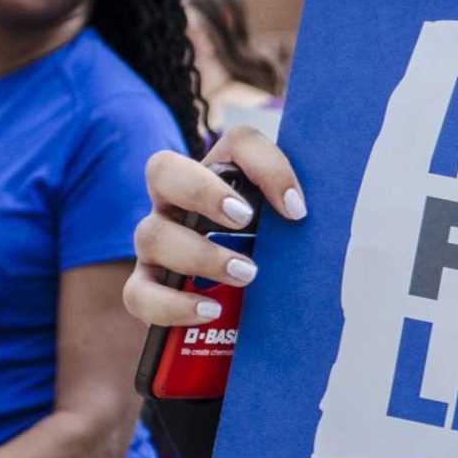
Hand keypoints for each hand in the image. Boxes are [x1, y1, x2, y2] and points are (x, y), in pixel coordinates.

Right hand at [124, 125, 305, 330]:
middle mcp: (176, 203)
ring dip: (201, 255)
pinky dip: (173, 304)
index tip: (296, 209)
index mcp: (217, 177)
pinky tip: (210, 310)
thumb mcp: (286, 237)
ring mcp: (154, 244)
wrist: (241, 314)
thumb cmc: (269, 262)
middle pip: (163, 169)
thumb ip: (297, 221)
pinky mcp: (143, 288)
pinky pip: (140, 293)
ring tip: (246, 275)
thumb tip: (316, 220)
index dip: (266, 166)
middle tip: (245, 220)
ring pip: (153, 234)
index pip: (238, 143)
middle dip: (203, 192)